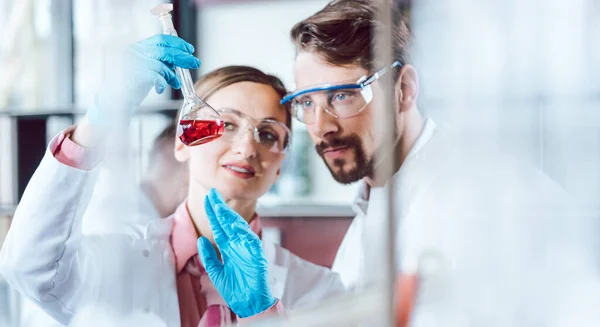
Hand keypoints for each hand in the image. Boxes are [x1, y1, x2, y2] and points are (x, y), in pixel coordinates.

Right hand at [87, 34, 200, 129]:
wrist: (112, 101)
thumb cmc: (131, 86)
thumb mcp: (149, 70)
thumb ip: (161, 63)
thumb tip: (180, 61)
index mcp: (138, 48)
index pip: (161, 39)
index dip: (178, 43)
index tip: (190, 49)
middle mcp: (134, 52)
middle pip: (165, 50)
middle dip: (183, 57)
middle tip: (195, 63)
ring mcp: (132, 62)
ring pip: (161, 64)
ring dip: (172, 74)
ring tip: (175, 83)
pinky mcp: (132, 75)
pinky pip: (155, 76)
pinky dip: (162, 82)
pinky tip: (161, 88)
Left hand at [197, 188, 275, 317]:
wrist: (250, 303)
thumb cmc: (236, 289)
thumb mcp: (216, 272)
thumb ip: (208, 257)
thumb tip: (200, 240)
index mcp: (228, 247)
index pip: (219, 227)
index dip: (212, 213)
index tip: (206, 199)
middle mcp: (238, 244)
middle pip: (227, 222)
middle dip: (219, 208)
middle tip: (211, 193)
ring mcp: (247, 247)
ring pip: (238, 227)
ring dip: (228, 216)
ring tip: (219, 205)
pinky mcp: (256, 253)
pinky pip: (249, 239)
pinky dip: (242, 231)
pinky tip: (233, 224)